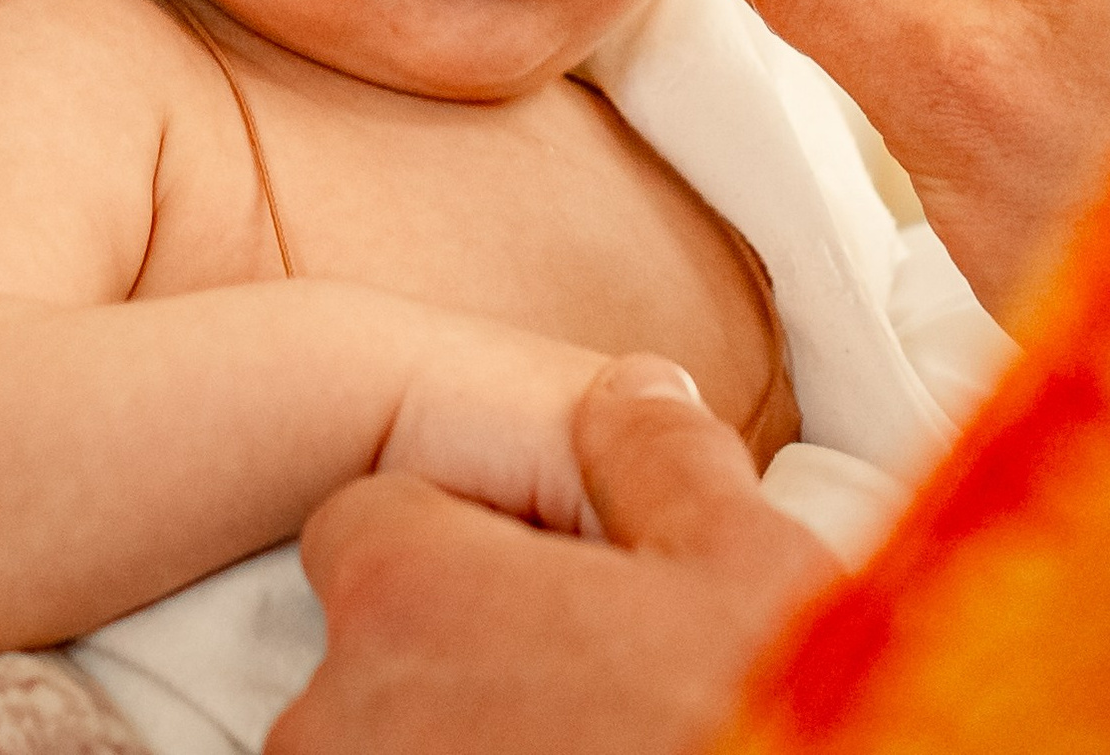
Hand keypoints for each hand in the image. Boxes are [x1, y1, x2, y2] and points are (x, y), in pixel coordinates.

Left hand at [272, 356, 838, 754]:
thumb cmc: (765, 722)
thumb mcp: (744, 561)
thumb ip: (660, 457)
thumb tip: (636, 390)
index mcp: (410, 595)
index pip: (371, 523)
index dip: (461, 543)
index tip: (536, 581)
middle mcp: (345, 717)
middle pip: (374, 655)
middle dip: (460, 661)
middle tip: (584, 685)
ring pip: (390, 748)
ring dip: (461, 744)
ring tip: (589, 744)